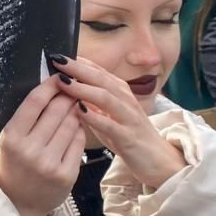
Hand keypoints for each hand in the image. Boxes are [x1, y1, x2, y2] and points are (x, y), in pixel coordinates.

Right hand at [0, 76, 86, 215]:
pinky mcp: (66, 175)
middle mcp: (30, 150)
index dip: (50, 84)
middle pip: (56, 110)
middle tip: (73, 87)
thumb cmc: (15, 163)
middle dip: (67, 95)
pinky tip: (76, 128)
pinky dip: (79, 131)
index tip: (58, 75)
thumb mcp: (12, 138)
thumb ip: (28, 115)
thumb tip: (52, 84)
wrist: (18, 200)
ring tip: (74, 107)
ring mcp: (49, 163)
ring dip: (75, 111)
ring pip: (71, 124)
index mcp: (12, 137)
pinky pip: (79, 142)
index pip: (35, 101)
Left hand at [53, 57, 185, 191]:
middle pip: (100, 78)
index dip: (77, 62)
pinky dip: (94, 117)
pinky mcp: (129, 137)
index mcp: (119, 91)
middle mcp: (125, 99)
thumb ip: (91, 101)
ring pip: (105, 97)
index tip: (57, 54)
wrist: (159, 160)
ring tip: (63, 82)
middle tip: (57, 60)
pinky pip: (110, 125)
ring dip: (83, 88)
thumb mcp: (108, 114)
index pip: (97, 71)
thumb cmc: (129, 135)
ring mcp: (128, 117)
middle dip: (78, 68)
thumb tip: (67, 86)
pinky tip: (79, 112)